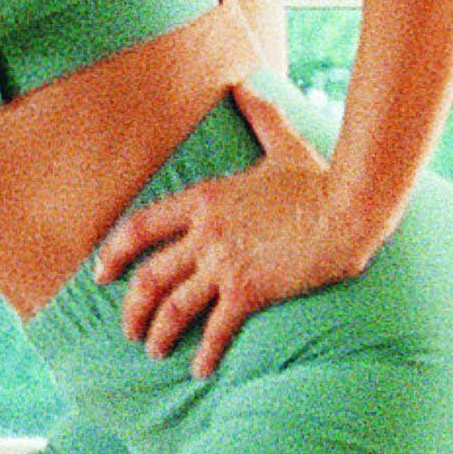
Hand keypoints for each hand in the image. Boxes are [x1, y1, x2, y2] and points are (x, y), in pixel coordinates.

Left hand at [93, 83, 388, 374]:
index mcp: (204, 200)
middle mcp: (205, 233)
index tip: (100, 274)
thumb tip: (245, 83)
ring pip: (174, 306)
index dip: (114, 254)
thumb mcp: (284, 145)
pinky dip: (203, 353)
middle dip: (132, 307)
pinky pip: (215, 328)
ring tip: (153, 351)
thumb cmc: (320, 180)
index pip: (141, 228)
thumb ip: (260, 116)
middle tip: (128, 329)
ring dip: (158, 333)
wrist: (352, 208)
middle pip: (149, 276)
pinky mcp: (250, 289)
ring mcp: (225, 262)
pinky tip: (199, 369)